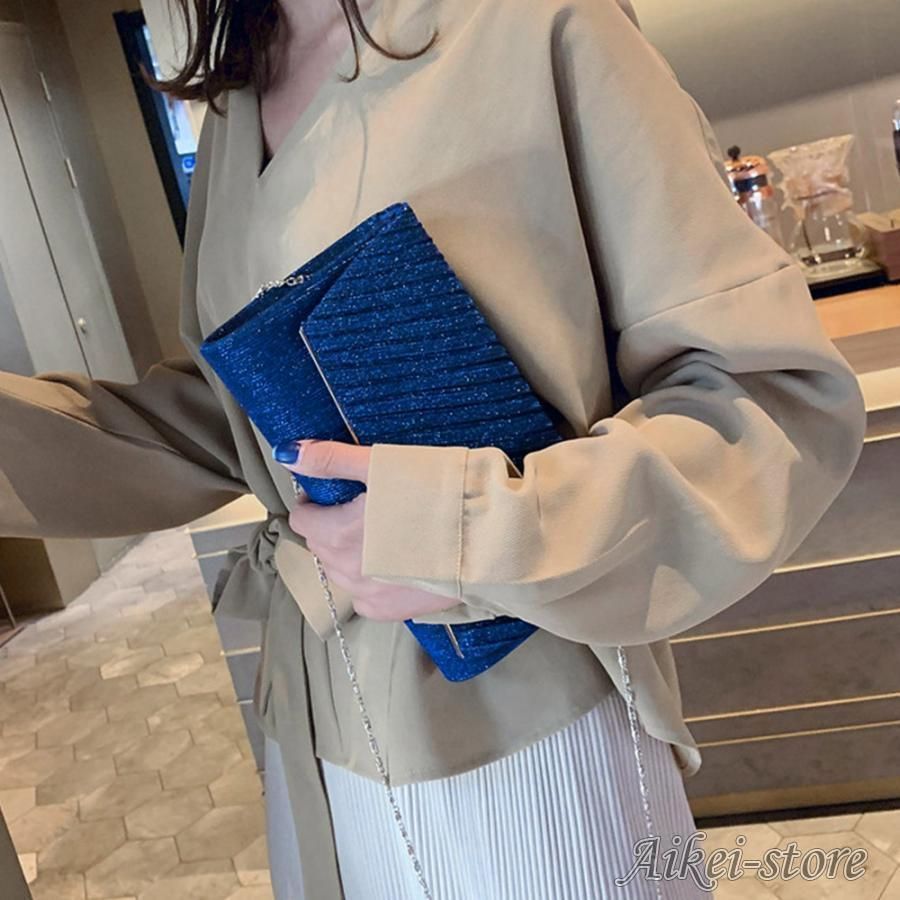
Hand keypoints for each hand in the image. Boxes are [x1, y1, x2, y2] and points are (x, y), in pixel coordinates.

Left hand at [273, 440, 458, 621]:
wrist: (493, 537)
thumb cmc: (444, 494)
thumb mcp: (385, 465)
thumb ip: (333, 461)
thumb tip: (291, 454)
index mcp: (339, 533)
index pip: (303, 520)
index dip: (316, 502)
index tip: (336, 492)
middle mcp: (348, 570)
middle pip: (321, 547)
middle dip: (332, 527)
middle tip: (365, 508)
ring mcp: (370, 596)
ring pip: (342, 572)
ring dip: (351, 554)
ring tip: (385, 534)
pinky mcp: (394, 612)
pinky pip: (366, 598)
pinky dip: (373, 581)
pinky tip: (397, 564)